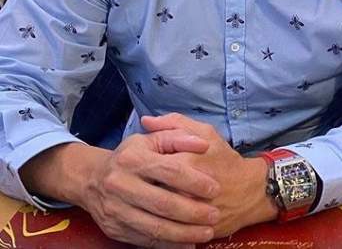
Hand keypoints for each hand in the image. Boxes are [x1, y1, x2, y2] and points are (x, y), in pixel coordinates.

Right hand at [80, 130, 220, 246]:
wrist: (92, 179)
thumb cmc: (131, 156)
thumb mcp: (151, 139)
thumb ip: (178, 137)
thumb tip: (203, 144)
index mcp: (132, 158)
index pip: (170, 171)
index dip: (195, 181)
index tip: (215, 188)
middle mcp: (121, 184)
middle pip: (163, 203)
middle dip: (193, 212)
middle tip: (215, 215)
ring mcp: (116, 210)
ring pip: (154, 227)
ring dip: (184, 233)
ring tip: (207, 232)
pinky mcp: (115, 229)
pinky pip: (145, 240)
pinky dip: (169, 244)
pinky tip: (188, 244)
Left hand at [142, 113, 277, 237]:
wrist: (250, 191)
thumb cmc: (224, 159)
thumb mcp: (206, 132)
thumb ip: (175, 123)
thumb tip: (145, 120)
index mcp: (186, 162)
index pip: (149, 162)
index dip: (143, 163)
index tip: (145, 164)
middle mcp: (184, 189)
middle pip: (148, 188)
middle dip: (143, 185)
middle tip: (145, 182)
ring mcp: (187, 214)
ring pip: (154, 211)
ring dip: (148, 205)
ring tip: (150, 198)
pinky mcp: (190, 231)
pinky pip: (164, 228)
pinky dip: (157, 222)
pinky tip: (157, 215)